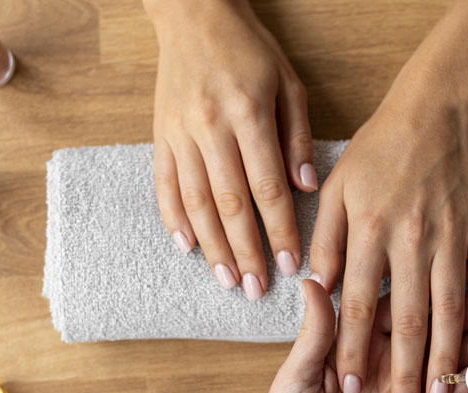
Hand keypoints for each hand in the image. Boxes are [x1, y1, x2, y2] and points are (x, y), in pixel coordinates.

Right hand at [146, 0, 315, 298]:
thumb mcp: (289, 85)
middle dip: (245, 251)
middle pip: (230, 204)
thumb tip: (306, 188)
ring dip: (212, 247)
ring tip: (226, 280)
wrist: (194, 16)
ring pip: (196, 202)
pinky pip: (164, 185)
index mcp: (249, 115)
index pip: (267, 187)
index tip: (289, 264)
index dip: (278, 230)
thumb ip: (297, 138)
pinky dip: (174, 219)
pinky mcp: (160, 136)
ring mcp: (180, 134)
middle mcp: (211, 128)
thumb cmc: (250, 52)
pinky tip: (186, 248)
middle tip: (256, 289)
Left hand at [245, 278, 467, 392]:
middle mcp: (389, 354)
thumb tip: (314, 281)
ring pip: (453, 356)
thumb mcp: (295, 374)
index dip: (430, 281)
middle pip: (437, 323)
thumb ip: (317, 333)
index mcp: (360, 335)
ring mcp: (406, 385)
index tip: (458, 257)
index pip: (402, 301)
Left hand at [309, 94, 467, 392]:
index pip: (358, 307)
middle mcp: (411, 242)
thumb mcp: (334, 190)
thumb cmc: (377, 149)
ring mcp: (451, 238)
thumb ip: (325, 241)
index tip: (345, 390)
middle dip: (403, 371)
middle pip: (407, 320)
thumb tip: (315, 287)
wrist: (431, 107)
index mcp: (369, 234)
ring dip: (447, 356)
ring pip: (450, 309)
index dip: (351, 351)